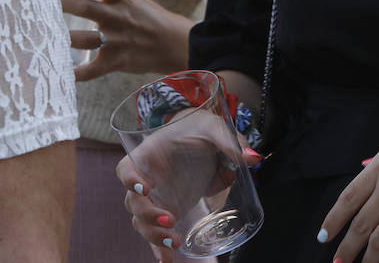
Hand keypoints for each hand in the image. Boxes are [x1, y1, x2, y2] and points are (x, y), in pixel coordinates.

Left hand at [50, 0, 192, 81]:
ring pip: (85, 39)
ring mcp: (117, 40)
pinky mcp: (117, 62)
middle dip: (62, 4)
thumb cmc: (144, 16)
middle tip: (37, 1)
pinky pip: (92, 70)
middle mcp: (118, 16)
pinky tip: (58, 73)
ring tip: (39, 36)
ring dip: (63, 38)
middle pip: (86, 8)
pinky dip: (75, 74)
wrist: (175, 43)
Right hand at [115, 113, 260, 259]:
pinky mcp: (167, 210)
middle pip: (132, 201)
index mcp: (149, 154)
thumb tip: (252, 159)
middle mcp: (147, 178)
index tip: (144, 188)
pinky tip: (168, 261)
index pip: (126, 167)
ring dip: (153, 235)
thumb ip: (229, 141)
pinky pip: (155, 232)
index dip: (129, 179)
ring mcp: (156, 198)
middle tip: (169, 220)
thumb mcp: (212, 128)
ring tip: (175, 242)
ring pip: (140, 221)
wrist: (199, 137)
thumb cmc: (199, 129)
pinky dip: (158, 248)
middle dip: (146, 215)